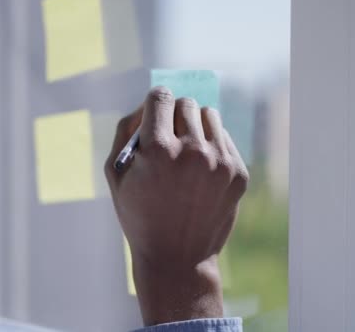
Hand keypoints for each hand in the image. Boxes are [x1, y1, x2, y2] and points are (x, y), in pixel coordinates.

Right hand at [105, 87, 248, 325]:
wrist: (176, 258)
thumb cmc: (139, 214)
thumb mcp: (116, 173)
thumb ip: (127, 129)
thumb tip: (150, 104)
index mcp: (158, 149)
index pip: (161, 96)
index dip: (154, 104)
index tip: (155, 114)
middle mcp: (192, 151)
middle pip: (186, 103)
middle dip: (174, 116)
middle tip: (168, 138)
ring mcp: (220, 162)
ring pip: (209, 115)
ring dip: (196, 126)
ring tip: (186, 150)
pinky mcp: (239, 173)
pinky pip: (225, 138)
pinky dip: (212, 145)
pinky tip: (201, 170)